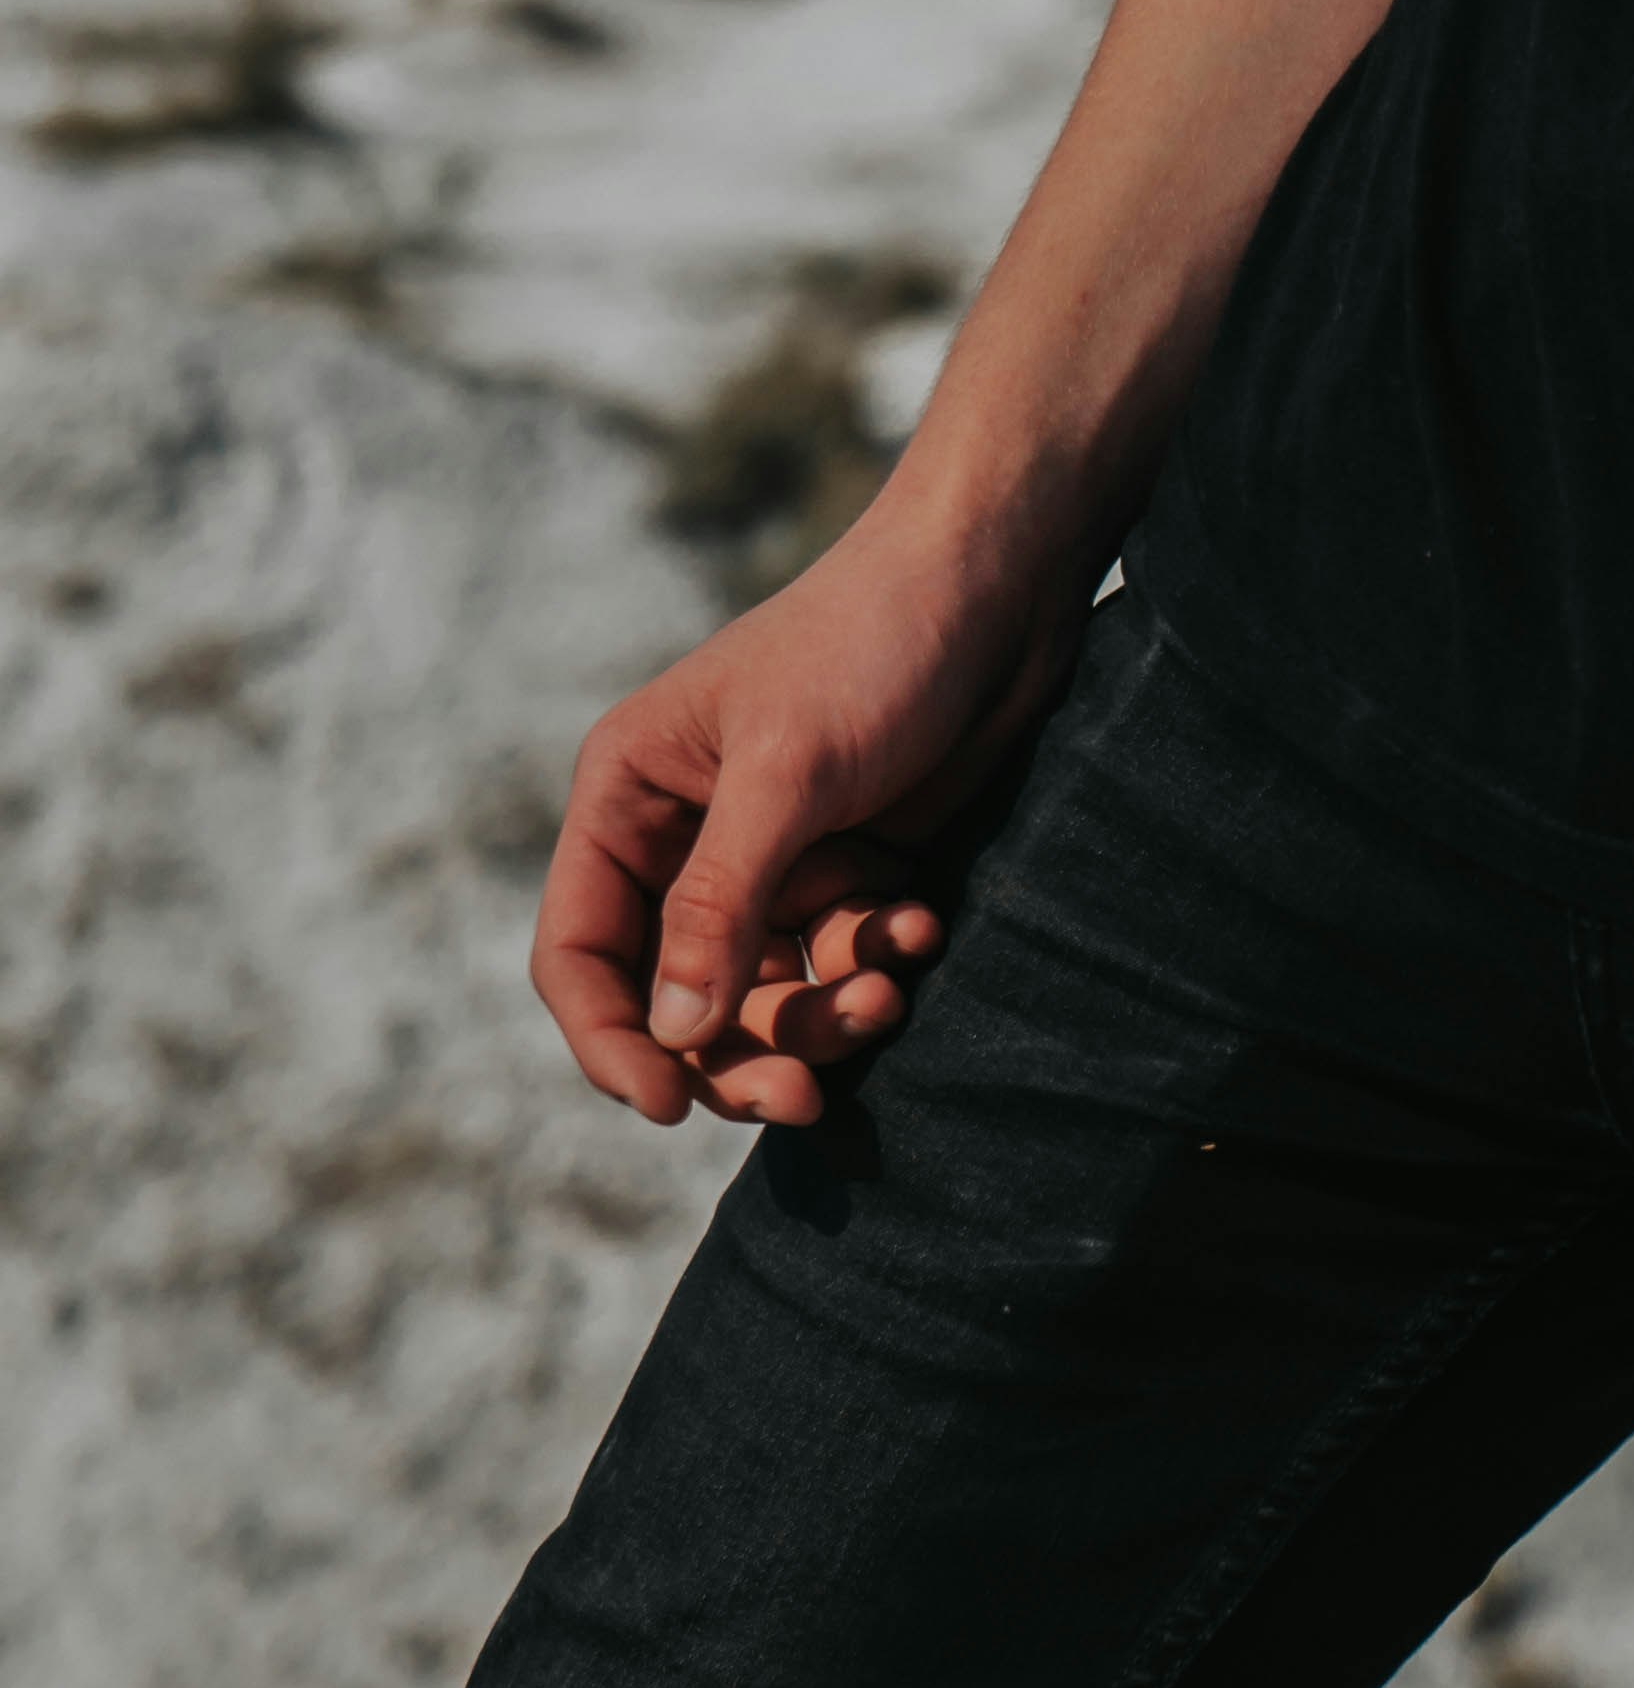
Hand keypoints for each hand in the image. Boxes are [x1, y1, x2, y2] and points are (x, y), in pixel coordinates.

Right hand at [534, 495, 1092, 1129]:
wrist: (998, 582)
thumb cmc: (875, 643)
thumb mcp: (788, 771)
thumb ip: (722, 903)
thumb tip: (672, 1036)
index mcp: (629, 795)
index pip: (580, 952)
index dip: (613, 1041)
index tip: (668, 1106)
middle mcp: (685, 833)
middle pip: (678, 996)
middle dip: (738, 1047)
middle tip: (804, 1093)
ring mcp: (771, 853)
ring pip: (764, 991)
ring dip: (819, 1010)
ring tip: (886, 995)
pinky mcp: (849, 861)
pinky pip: (839, 956)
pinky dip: (874, 958)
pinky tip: (920, 926)